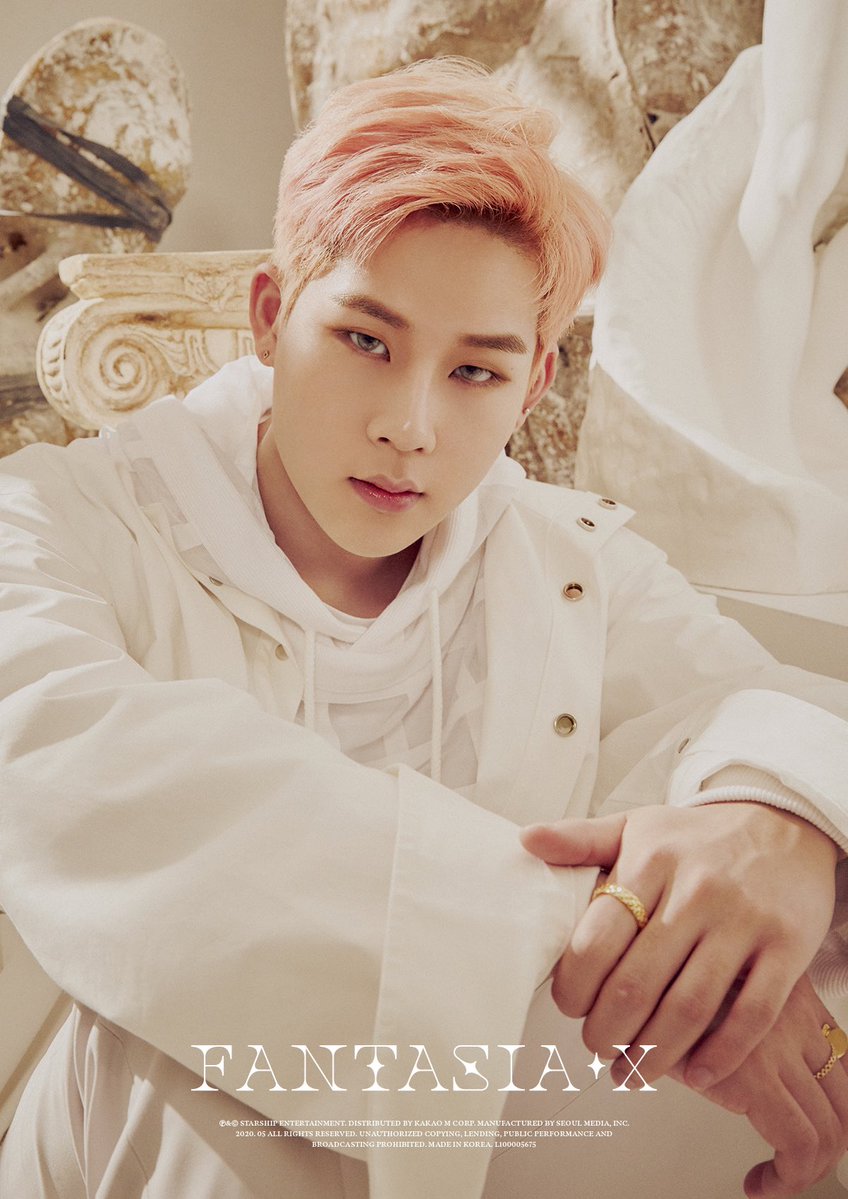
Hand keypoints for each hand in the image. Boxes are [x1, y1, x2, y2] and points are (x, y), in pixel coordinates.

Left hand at [520, 803, 836, 1088]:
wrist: (784, 826)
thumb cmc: (698, 837)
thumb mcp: (637, 826)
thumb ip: (581, 839)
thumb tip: (527, 840)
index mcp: (651, 861)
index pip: (597, 939)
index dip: (574, 987)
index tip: (568, 1008)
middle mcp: (696, 891)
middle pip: (637, 984)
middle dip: (607, 1031)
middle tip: (597, 1048)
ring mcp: (744, 921)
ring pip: (689, 1007)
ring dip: (653, 1053)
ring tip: (632, 1072)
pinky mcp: (787, 947)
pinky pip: (750, 1015)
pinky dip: (720, 1055)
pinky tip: (696, 1075)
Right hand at [668, 974, 847, 1196]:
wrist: (629, 982)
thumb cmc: (664, 990)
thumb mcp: (717, 999)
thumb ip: (745, 1025)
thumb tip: (760, 1079)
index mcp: (792, 996)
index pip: (842, 1065)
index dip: (834, 1111)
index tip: (810, 1138)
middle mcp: (795, 1016)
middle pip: (843, 1101)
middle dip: (826, 1149)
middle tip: (794, 1171)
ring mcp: (779, 1044)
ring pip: (828, 1129)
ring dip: (805, 1172)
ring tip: (772, 1184)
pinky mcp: (757, 1075)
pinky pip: (798, 1144)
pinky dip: (788, 1178)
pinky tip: (759, 1184)